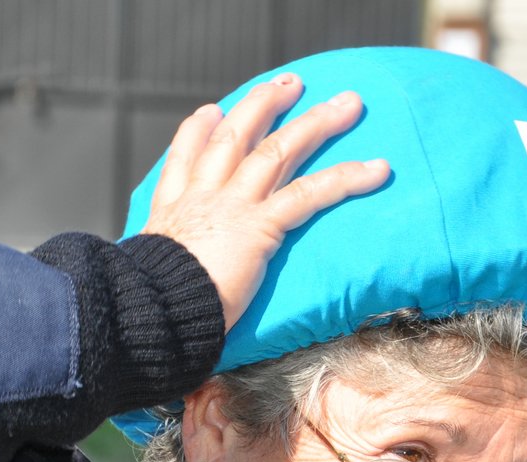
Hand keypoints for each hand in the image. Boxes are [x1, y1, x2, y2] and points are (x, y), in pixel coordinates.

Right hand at [142, 74, 390, 331]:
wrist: (151, 311)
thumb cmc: (150, 309)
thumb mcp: (148, 280)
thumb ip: (162, 272)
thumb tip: (160, 288)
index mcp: (172, 212)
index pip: (184, 160)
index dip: (197, 131)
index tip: (211, 112)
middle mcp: (202, 198)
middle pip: (235, 137)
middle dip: (263, 105)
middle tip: (289, 84)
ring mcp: (232, 206)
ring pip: (278, 150)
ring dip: (317, 122)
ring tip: (348, 105)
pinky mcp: (259, 226)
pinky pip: (310, 193)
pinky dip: (347, 177)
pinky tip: (378, 169)